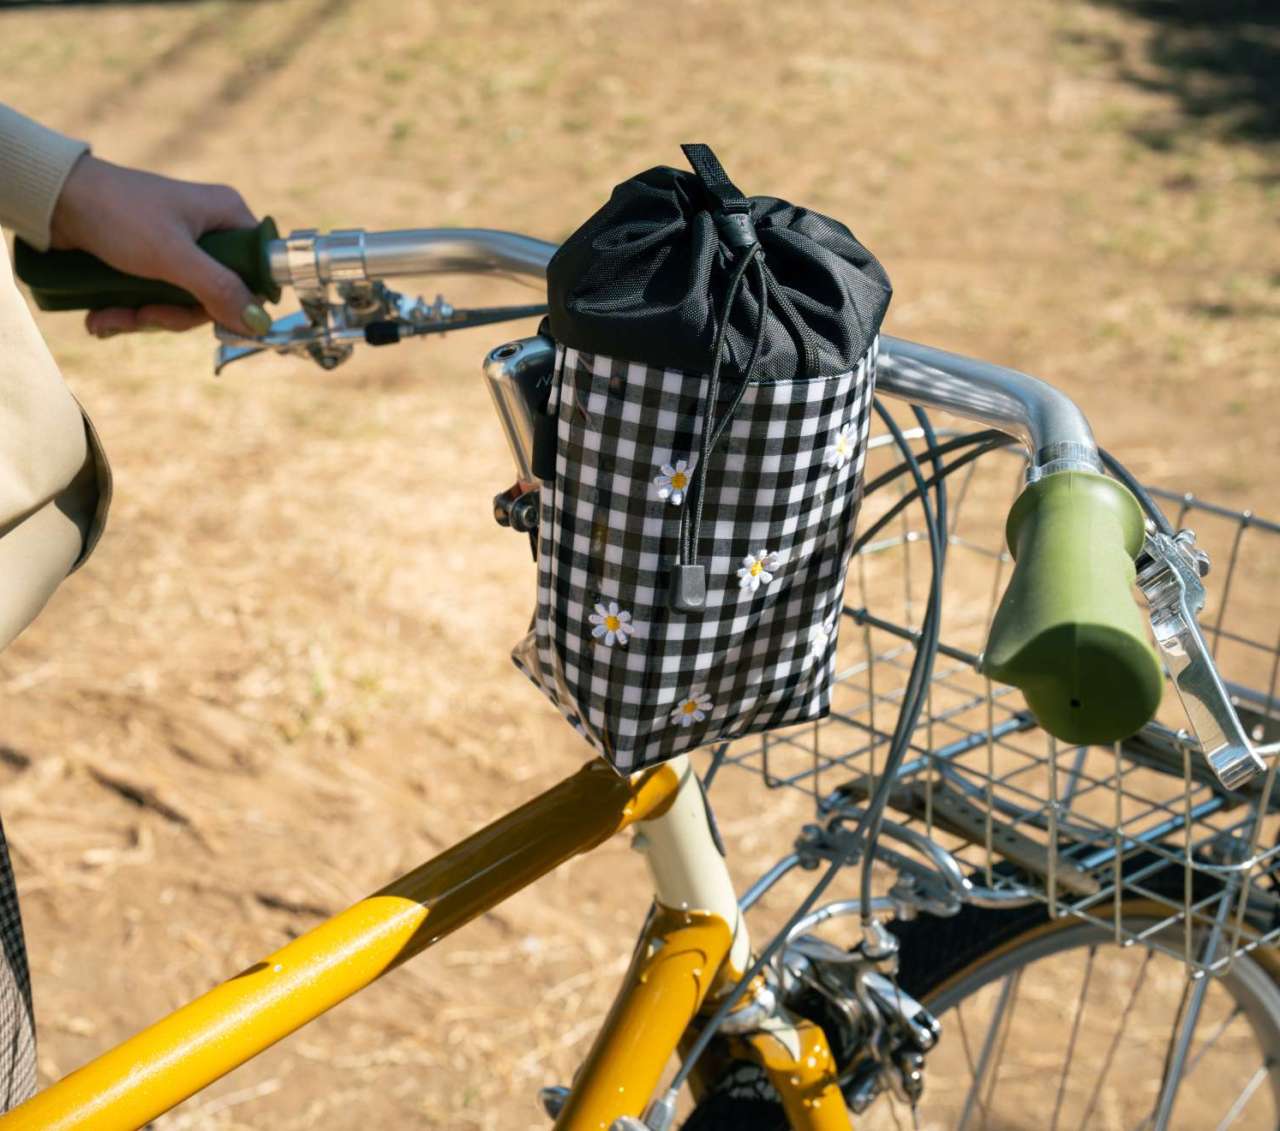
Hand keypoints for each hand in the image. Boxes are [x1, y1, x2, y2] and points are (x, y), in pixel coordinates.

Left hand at [49, 154, 270, 338]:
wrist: (52, 198)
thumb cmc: (117, 214)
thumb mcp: (172, 256)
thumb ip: (218, 289)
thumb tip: (260, 323)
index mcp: (227, 216)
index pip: (257, 271)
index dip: (238, 302)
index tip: (206, 317)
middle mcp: (209, 231)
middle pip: (216, 296)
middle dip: (174, 315)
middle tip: (143, 317)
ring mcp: (181, 247)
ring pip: (183, 303)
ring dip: (144, 319)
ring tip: (108, 318)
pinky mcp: (153, 260)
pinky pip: (158, 298)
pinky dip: (131, 313)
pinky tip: (103, 317)